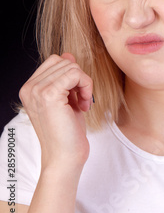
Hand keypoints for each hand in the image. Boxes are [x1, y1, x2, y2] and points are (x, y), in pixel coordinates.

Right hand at [19, 53, 92, 171]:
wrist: (65, 158)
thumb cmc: (67, 132)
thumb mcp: (67, 99)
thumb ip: (65, 77)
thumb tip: (68, 54)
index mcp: (29, 88)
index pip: (55, 61)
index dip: (71, 74)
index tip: (76, 95)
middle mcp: (29, 88)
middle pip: (63, 61)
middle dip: (79, 78)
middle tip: (81, 101)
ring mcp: (37, 90)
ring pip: (71, 66)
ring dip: (84, 83)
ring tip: (82, 104)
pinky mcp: (49, 94)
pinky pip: (75, 73)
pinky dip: (86, 85)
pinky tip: (84, 104)